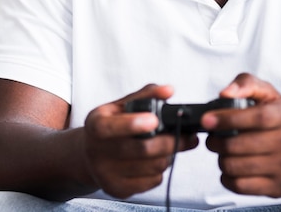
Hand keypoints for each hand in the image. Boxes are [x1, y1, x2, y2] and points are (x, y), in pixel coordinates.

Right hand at [83, 84, 198, 197]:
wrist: (91, 154)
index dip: (133, 124)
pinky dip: (161, 169)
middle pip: (143, 150)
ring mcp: (107, 174)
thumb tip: (168, 91)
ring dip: (169, 155)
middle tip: (189, 136)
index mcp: (96, 125)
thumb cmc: (111, 124)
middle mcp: (97, 152)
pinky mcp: (119, 190)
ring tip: (169, 146)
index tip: (154, 120)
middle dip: (171, 142)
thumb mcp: (121, 105)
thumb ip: (146, 95)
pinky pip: (153, 181)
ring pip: (153, 166)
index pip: (111, 127)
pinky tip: (156, 159)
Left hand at [202, 73, 280, 197]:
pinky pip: (240, 186)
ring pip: (236, 167)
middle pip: (240, 145)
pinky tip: (231, 167)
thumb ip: (247, 83)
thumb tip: (225, 93)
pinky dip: (227, 177)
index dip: (228, 118)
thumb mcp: (270, 95)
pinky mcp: (277, 187)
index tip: (207, 120)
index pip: (257, 117)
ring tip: (223, 152)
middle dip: (217, 142)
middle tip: (212, 138)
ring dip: (221, 159)